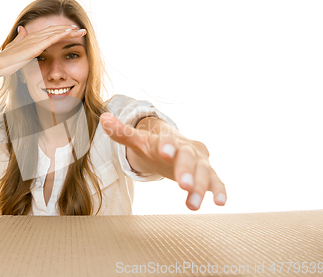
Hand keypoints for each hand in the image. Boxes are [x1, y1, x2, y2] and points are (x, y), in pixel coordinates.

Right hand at [0, 24, 85, 76]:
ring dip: (69, 31)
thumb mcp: (15, 47)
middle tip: (82, 30)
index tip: (73, 31)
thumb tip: (22, 28)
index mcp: (31, 38)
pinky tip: (70, 32)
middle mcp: (34, 36)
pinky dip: (61, 34)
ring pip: (56, 32)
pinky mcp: (35, 46)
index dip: (62, 30)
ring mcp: (34, 40)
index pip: (50, 32)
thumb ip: (20, 38)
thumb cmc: (6, 59)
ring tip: (81, 30)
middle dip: (70, 30)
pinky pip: (51, 38)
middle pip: (56, 30)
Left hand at [99, 113, 226, 210]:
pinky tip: (220, 203)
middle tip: (183, 186)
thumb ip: (123, 133)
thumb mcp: (139, 140)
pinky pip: (215, 181)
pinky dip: (219, 190)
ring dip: (200, 187)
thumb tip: (103, 118)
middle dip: (186, 171)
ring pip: (203, 172)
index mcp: (168, 139)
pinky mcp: (208, 173)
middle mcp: (186, 149)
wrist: (176, 146)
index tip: (163, 151)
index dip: (166, 145)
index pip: (167, 140)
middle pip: (188, 157)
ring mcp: (199, 161)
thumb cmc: (155, 146)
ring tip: (193, 205)